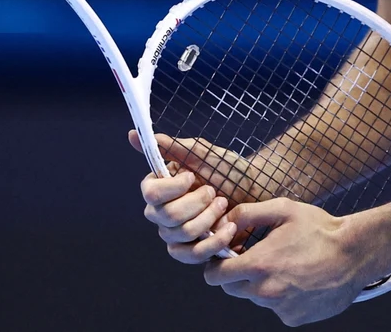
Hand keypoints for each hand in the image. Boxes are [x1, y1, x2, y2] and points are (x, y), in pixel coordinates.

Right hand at [131, 130, 275, 261]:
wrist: (257, 190)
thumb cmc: (228, 169)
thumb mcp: (203, 154)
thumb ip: (171, 147)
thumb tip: (133, 135)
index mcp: (160, 188)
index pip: (149, 194)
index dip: (172, 188)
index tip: (192, 176)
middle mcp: (161, 213)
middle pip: (166, 216)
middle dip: (198, 202)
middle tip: (215, 192)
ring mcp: (174, 235)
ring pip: (181, 235)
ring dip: (208, 218)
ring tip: (224, 205)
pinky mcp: (191, 251)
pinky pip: (192, 255)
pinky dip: (214, 241)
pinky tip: (229, 226)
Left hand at [202, 199, 390, 326]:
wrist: (358, 253)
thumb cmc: (322, 230)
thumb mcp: (286, 209)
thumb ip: (249, 213)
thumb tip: (224, 222)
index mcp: (258, 265)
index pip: (214, 276)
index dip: (216, 266)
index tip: (228, 258)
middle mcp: (264, 291)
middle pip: (233, 289)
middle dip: (240, 275)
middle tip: (263, 260)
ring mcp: (279, 308)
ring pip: (257, 298)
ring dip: (265, 285)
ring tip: (291, 267)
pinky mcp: (293, 318)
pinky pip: (278, 309)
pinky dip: (285, 298)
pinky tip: (303, 281)